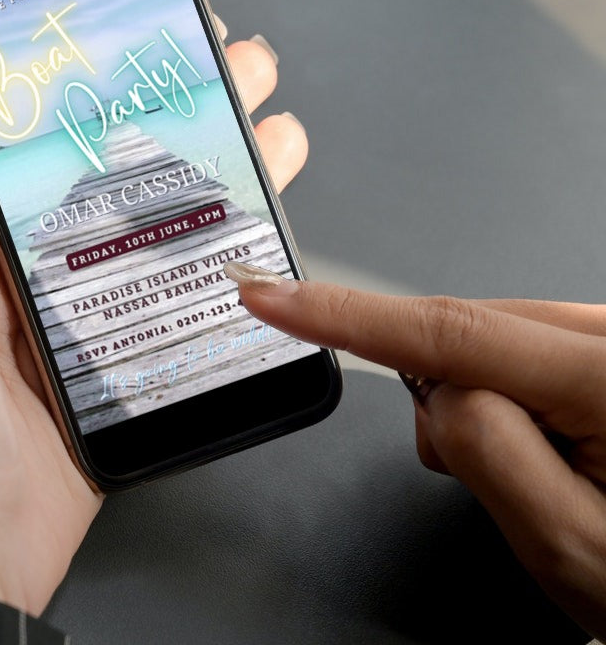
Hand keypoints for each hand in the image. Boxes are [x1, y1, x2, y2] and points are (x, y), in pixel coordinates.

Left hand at [0, 28, 305, 614]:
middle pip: (121, 165)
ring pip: (162, 221)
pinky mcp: (121, 360)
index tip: (147, 32)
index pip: (45, 130)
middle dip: (183, 110)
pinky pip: (179, 292)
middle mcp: (27, 262)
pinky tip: (263, 226)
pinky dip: (225, 256)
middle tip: (239, 66)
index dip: (99, 80)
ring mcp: (79, 311)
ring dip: (218, 170)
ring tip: (272, 127)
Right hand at [229, 270, 605, 639]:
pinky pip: (531, 348)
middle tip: (506, 484)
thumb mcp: (571, 549)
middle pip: (475, 331)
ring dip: (492, 402)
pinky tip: (564, 450)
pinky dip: (518, 395)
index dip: (345, 312)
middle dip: (452, 395)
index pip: (449, 330)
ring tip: (553, 478)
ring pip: (500, 339)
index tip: (272, 295)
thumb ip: (486, 453)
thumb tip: (432, 389)